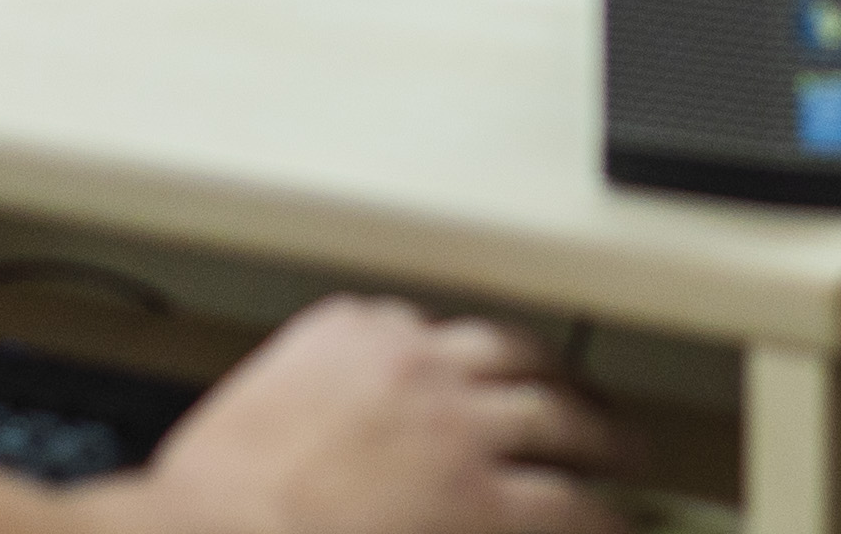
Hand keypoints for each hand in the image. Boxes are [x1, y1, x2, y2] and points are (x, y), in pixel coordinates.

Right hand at [131, 298, 619, 533]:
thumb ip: (310, 397)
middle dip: (553, 375)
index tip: (476, 374)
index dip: (463, 359)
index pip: (426, 326)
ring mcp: (457, 428)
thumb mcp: (255, 413)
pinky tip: (619, 526)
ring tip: (625, 448)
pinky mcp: (483, 501)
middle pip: (512, 354)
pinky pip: (567, 504)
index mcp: (349, 332)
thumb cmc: (216, 499)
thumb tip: (332, 428)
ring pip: (556, 414)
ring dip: (599, 430)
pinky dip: (601, 516)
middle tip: (580, 393)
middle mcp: (416, 364)